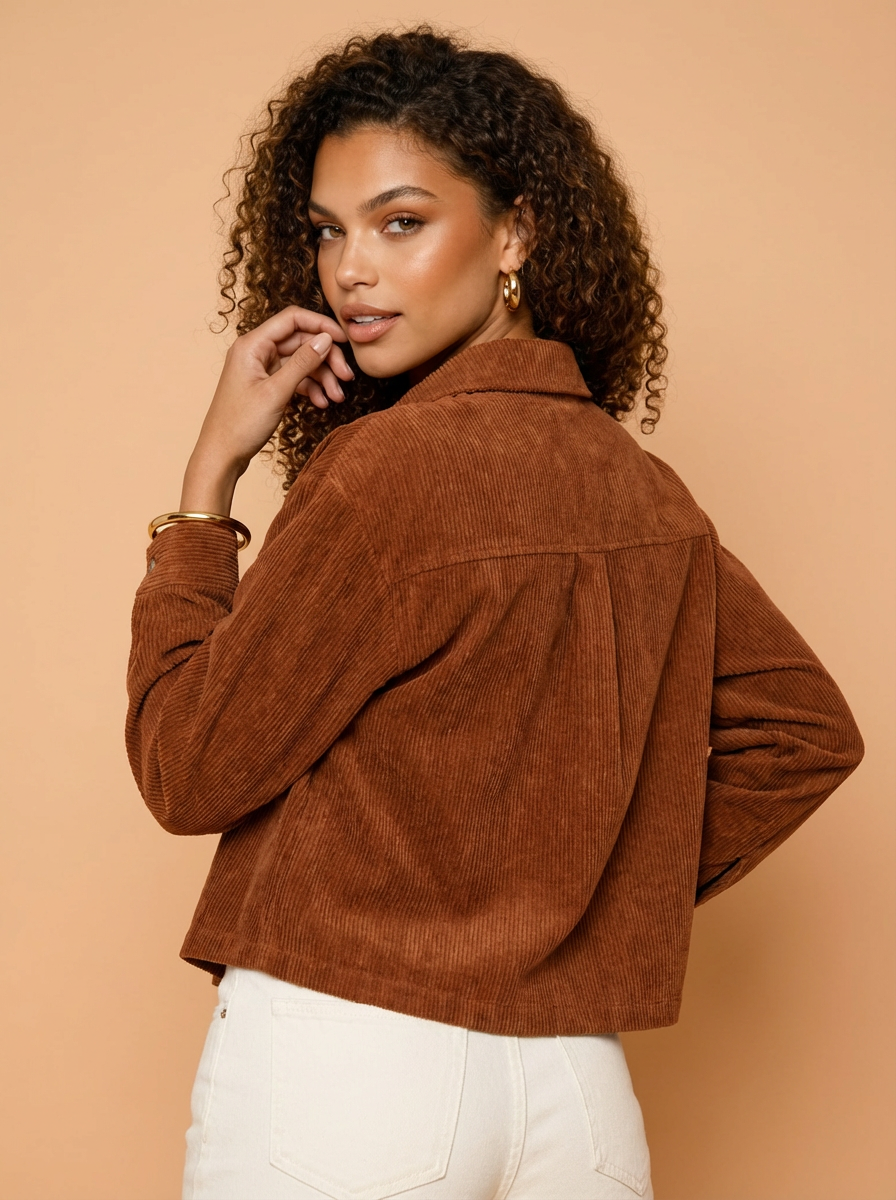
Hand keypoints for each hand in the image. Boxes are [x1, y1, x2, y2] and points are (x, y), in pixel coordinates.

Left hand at [179, 306, 353, 513]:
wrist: (221, 455)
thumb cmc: (239, 425)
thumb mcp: (276, 392)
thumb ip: (303, 363)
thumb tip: (326, 339)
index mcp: (252, 345)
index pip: (292, 319)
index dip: (321, 325)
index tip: (344, 340)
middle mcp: (256, 352)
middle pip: (301, 342)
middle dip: (326, 358)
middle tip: (347, 377)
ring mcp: (262, 369)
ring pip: (301, 362)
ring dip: (322, 377)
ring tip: (337, 397)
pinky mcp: (266, 385)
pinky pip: (295, 379)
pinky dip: (310, 388)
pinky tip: (322, 403)